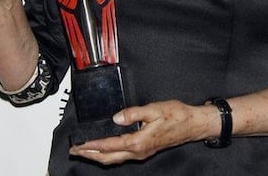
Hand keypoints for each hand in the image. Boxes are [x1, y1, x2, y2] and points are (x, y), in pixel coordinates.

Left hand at [69, 100, 215, 164]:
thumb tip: (116, 118)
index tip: (80, 145)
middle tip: (75, 151)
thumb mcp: (153, 109)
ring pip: (115, 159)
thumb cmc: (176, 115)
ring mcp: (142, 152)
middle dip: (90, 155)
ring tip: (86, 151)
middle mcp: (138, 151)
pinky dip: (109, 154)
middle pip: (108, 157)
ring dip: (98, 156)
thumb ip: (133, 113)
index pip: (109, 146)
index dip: (93, 146)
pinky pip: (122, 156)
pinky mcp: (145, 150)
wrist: (192, 125)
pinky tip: (107, 149)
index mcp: (138, 141)